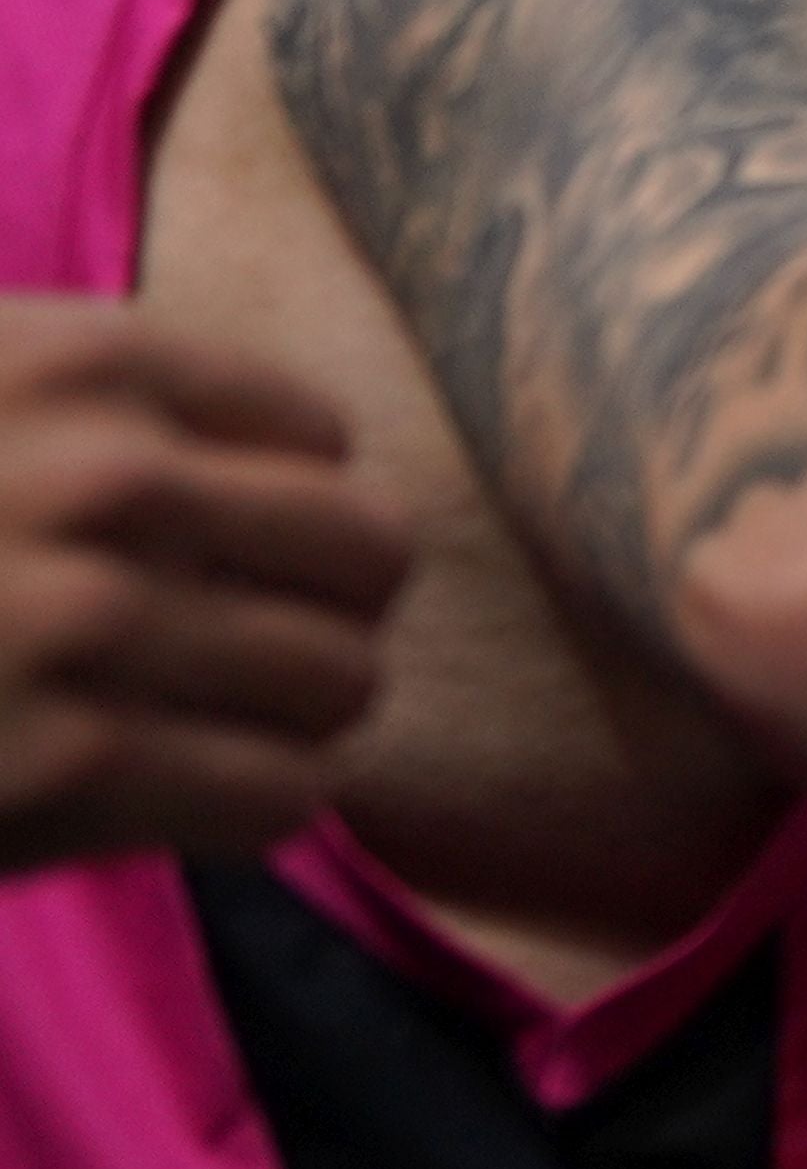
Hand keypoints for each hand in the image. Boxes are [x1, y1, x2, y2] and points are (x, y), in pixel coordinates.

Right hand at [0, 298, 410, 872]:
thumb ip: (91, 404)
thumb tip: (283, 455)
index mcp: (73, 362)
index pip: (317, 430)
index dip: (286, 503)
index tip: (221, 549)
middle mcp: (102, 478)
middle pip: (371, 548)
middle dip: (328, 608)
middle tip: (247, 648)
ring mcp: (93, 623)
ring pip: (346, 679)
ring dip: (292, 718)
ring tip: (203, 725)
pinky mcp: (76, 771)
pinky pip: (284, 794)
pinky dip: (245, 806)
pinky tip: (167, 796)